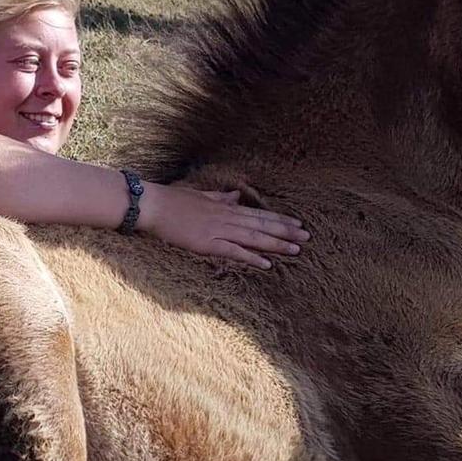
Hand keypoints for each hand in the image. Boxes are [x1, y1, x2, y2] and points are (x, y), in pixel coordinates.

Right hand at [137, 183, 309, 267]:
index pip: (259, 215)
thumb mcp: (201, 195)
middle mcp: (227, 218)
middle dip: (286, 232)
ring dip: (276, 244)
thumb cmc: (173, 200)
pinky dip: (252, 258)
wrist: (154, 205)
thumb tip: (235, 196)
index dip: (280, 220)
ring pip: (254, 238)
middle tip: (307, 237)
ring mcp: (219, 230)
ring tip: (296, 250)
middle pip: (262, 225)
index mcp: (226, 207)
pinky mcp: (208, 244)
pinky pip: (234, 252)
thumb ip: (221, 197)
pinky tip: (267, 264)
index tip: (298, 223)